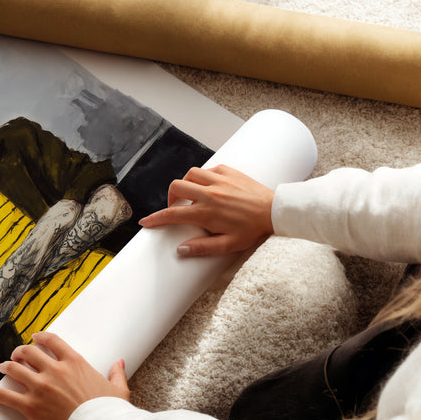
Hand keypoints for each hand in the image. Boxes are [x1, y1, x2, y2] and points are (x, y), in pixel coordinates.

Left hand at [0, 332, 128, 419]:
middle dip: (20, 352)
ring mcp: (40, 387)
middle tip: (17, 355)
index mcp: (74, 362)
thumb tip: (120, 362)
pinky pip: (4, 396)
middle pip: (28, 352)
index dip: (40, 337)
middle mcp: (54, 370)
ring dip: (7, 366)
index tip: (35, 338)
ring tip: (3, 367)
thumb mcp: (117, 389)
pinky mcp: (30, 406)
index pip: (51, 341)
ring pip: (14, 369)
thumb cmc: (109, 411)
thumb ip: (116, 373)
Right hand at [139, 164, 273, 256]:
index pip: (172, 215)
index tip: (146, 222)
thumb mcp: (228, 245)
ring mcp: (219, 180)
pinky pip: (208, 169)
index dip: (155, 219)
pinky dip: (203, 177)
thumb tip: (180, 250)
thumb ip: (202, 247)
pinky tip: (209, 186)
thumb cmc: (253, 230)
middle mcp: (209, 193)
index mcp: (206, 212)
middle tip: (176, 207)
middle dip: (170, 197)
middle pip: (176, 187)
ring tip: (192, 195)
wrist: (275, 211)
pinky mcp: (229, 171)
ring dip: (186, 184)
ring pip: (190, 174)